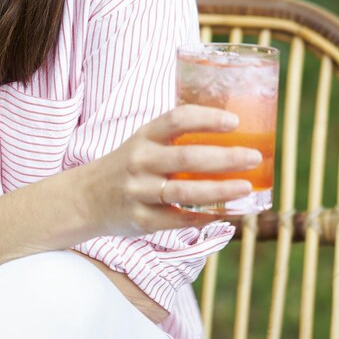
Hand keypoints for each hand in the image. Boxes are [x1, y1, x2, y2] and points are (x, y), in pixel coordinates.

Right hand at [79, 104, 261, 236]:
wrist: (84, 198)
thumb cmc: (126, 167)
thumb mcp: (142, 144)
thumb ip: (175, 140)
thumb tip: (229, 138)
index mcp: (143, 137)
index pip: (176, 119)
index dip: (207, 118)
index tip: (235, 121)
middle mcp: (140, 162)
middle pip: (188, 158)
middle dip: (225, 158)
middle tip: (254, 157)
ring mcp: (139, 192)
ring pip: (186, 192)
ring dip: (221, 190)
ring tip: (247, 187)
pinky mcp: (141, 220)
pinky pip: (180, 220)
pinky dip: (206, 217)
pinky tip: (228, 213)